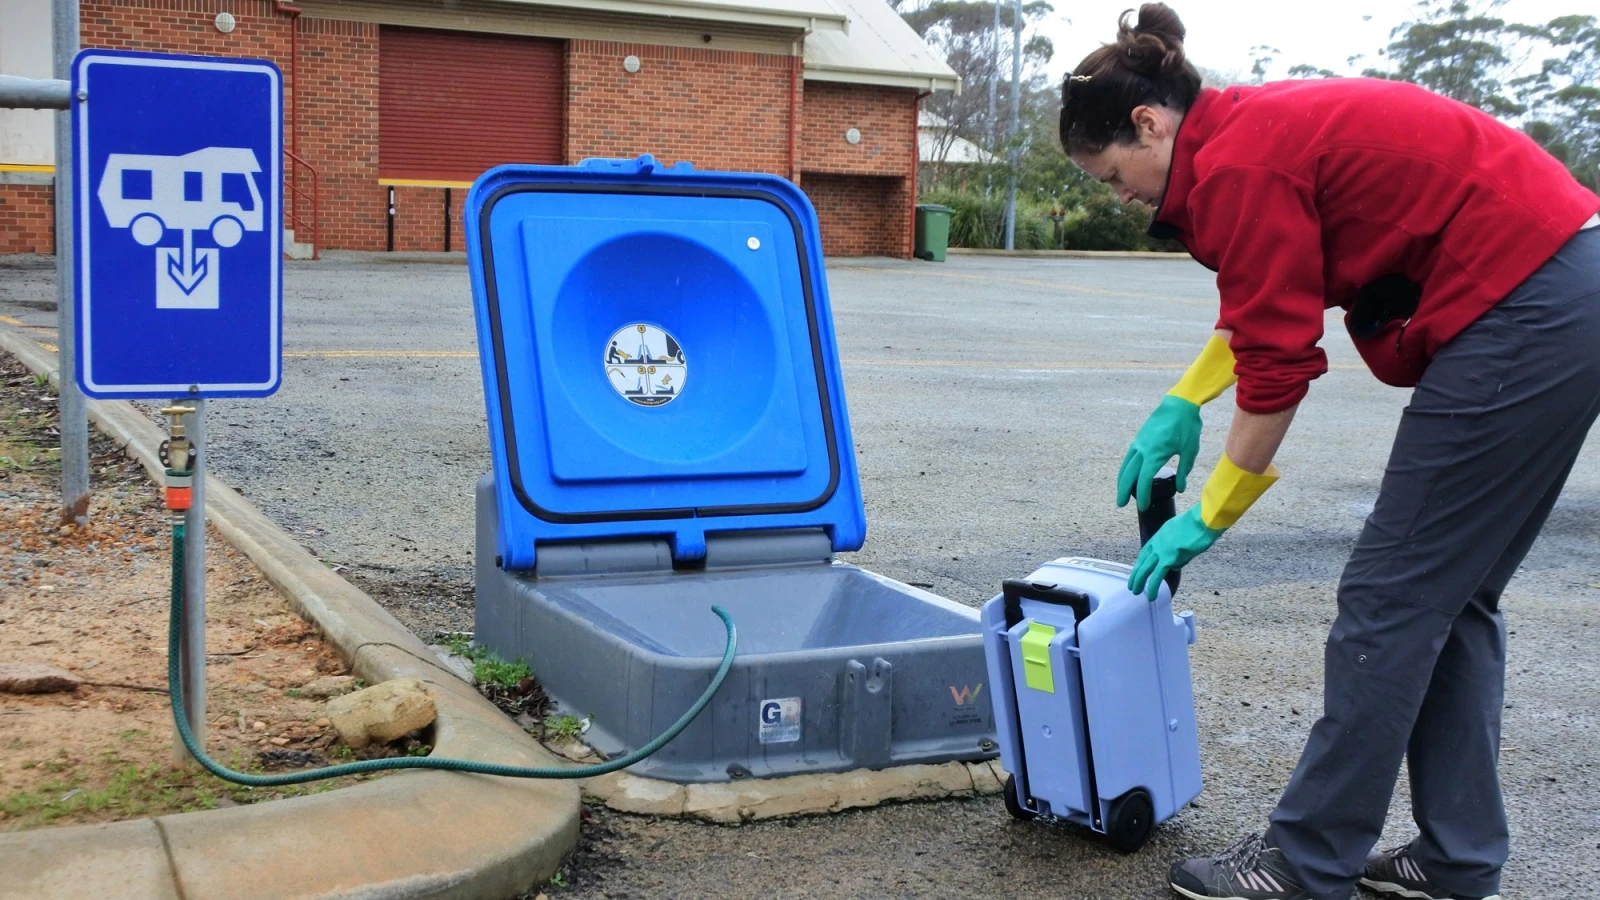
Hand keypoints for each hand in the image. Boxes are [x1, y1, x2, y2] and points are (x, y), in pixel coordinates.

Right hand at [1117, 394, 1201, 509]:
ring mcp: (1138, 443)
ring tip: (1121, 492)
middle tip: (1121, 505)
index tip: (1143, 507)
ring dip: (1121, 480)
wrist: (1179, 404)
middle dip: (1124, 491)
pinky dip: (1126, 468)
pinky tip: (1128, 474)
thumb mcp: (1190, 451)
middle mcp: (1142, 450)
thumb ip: (1184, 471)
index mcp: (1155, 455)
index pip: (1144, 480)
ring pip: (1125, 465)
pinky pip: (1128, 457)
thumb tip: (1180, 489)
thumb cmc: (1187, 427)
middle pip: (1128, 475)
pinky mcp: (1139, 438)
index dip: (1143, 495)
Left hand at [1129, 506, 1222, 600]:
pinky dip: (1153, 587)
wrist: (1203, 520)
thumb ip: (1177, 549)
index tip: (1138, 569)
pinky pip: (1157, 576)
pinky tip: (1151, 596)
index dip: (1142, 561)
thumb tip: (1175, 565)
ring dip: (1139, 581)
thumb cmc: (1200, 525)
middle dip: (1136, 573)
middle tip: (1131, 584)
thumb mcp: (1183, 534)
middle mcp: (1158, 542)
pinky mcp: (1168, 559)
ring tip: (1135, 592)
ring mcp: (1161, 550)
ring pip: (1145, 569)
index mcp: (1160, 534)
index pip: (1147, 550)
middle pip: (1143, 560)